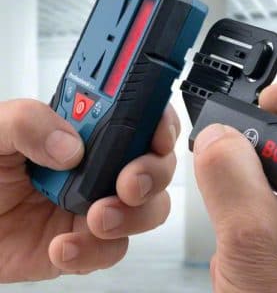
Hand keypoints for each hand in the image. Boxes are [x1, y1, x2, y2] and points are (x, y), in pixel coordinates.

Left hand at [0, 99, 177, 281]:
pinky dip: (95, 251)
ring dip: (135, 215)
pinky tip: (63, 246)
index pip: (141, 114)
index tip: (157, 134)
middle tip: (130, 181)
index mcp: (87, 128)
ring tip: (97, 217)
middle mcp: (101, 163)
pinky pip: (113, 249)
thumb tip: (71, 146)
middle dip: (154, 172)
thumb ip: (27, 122)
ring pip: (150, 207)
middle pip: (158, 162)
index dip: (160, 121)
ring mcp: (98, 201)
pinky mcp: (88, 239)